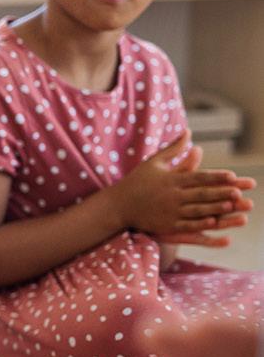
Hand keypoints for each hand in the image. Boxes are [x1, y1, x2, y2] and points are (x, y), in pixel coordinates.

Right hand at [111, 130, 254, 246]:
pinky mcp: (165, 224)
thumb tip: (188, 131)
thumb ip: (174, 148)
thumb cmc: (136, 182)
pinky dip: (200, 224)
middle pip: (201, 194)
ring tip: (232, 206)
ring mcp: (169, 211)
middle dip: (221, 192)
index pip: (198, 177)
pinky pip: (186, 224)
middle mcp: (172, 195)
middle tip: (240, 192)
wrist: (117, 205)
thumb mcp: (154, 162)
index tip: (233, 176)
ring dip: (215, 208)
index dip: (216, 177)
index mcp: (171, 180)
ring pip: (197, 210)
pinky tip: (213, 222)